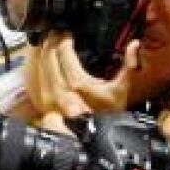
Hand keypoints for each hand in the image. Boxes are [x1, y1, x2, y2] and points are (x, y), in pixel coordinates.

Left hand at [27, 32, 143, 119]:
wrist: (94, 138)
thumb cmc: (108, 115)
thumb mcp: (122, 91)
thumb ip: (130, 67)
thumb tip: (134, 46)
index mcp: (77, 83)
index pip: (64, 52)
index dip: (64, 38)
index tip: (69, 31)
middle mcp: (59, 90)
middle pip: (48, 56)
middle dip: (52, 40)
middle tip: (57, 31)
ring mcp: (49, 98)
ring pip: (39, 66)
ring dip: (42, 50)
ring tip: (49, 40)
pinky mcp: (43, 103)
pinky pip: (35, 78)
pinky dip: (37, 65)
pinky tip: (41, 58)